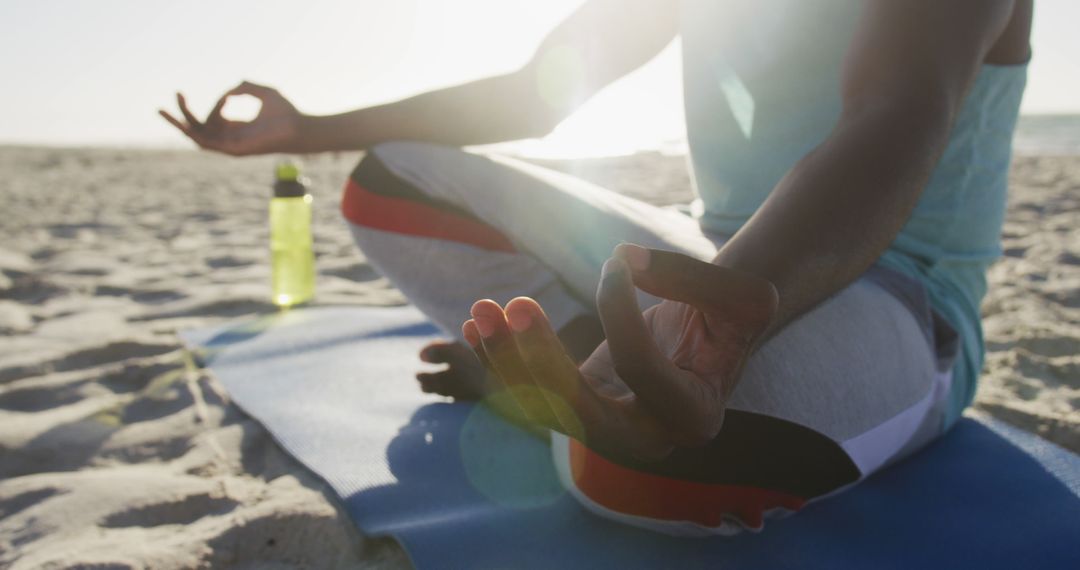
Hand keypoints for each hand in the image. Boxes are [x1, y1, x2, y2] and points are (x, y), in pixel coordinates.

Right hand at [159, 81, 301, 155]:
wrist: (300, 127)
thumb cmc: (286, 112)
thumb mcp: (263, 92)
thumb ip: (244, 88)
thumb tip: (228, 92)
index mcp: (238, 127)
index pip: (212, 120)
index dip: (214, 105)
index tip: (228, 95)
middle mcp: (232, 138)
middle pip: (199, 129)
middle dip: (181, 115)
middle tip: (165, 101)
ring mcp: (231, 145)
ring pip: (197, 137)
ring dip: (179, 124)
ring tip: (161, 110)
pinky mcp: (233, 150)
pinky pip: (208, 143)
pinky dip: (195, 132)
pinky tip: (186, 122)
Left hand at [463, 244, 777, 460]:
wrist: (713, 338)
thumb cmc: (730, 318)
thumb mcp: (739, 295)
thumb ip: (687, 277)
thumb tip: (622, 258)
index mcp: (692, 417)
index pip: (640, 367)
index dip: (619, 310)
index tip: (616, 260)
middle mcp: (647, 441)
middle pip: (580, 415)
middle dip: (539, 363)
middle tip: (514, 308)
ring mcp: (609, 434)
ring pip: (544, 411)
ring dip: (506, 362)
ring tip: (483, 311)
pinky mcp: (581, 414)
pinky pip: (532, 399)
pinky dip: (503, 365)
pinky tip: (476, 327)